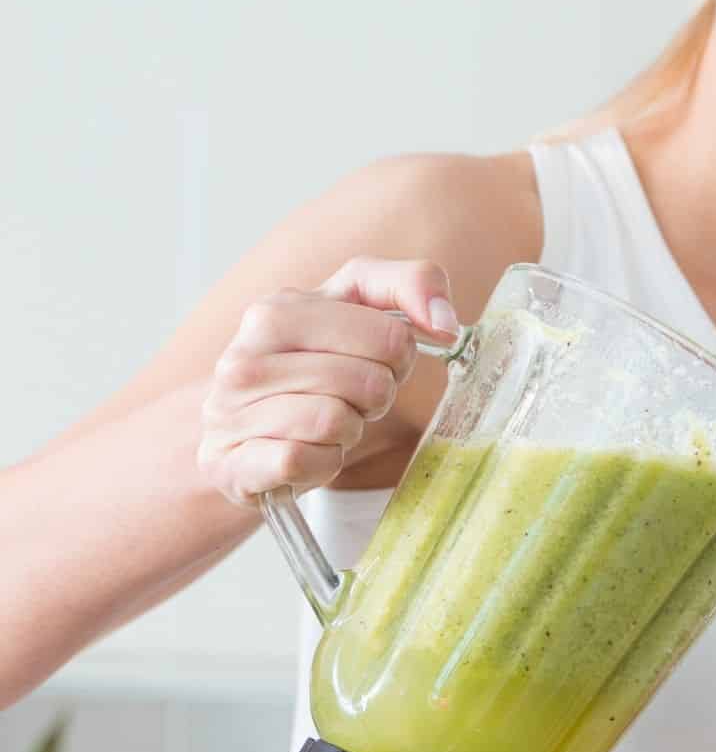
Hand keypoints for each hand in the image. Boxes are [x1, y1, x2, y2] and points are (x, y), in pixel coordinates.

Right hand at [198, 257, 460, 505]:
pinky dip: (324, 464)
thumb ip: (405, 287)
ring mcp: (233, 410)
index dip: (397, 357)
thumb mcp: (351, 313)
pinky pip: (312, 461)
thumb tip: (446, 323)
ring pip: (338, 422)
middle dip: (374, 398)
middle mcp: (246, 355)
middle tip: (350, 400)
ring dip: (348, 432)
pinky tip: (307, 454)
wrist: (235, 439)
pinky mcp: (236, 464)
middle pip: (369, 382)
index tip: (375, 362)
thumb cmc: (304, 374)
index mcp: (277, 310)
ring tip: (325, 426)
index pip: (389, 335)